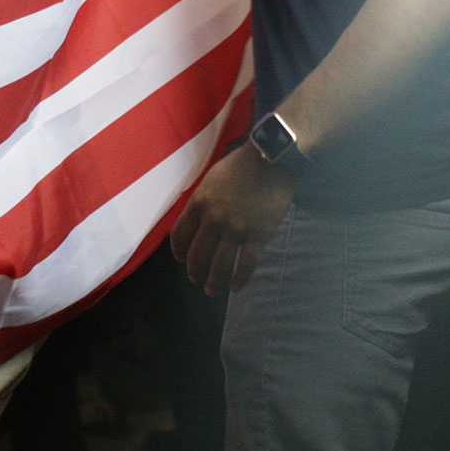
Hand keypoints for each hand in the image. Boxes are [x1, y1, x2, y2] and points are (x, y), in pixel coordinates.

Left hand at [169, 145, 297, 296]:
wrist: (270, 160)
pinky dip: (239, 279)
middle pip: (197, 254)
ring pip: (219, 265)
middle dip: (194, 271)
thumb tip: (196, 221)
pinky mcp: (258, 235)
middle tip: (196, 279)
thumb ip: (201, 202)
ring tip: (212, 290)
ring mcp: (236, 229)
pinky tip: (235, 287)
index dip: (179, 252)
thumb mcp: (211, 180)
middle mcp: (213, 219)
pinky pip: (246, 264)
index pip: (180, 236)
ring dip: (213, 282)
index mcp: (198, 203)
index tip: (182, 260)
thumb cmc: (240, 166)